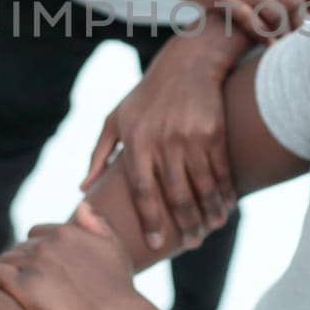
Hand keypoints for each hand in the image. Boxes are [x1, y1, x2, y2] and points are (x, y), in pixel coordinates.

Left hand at [0, 203, 142, 309]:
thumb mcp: (114, 246)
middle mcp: (48, 242)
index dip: (37, 252)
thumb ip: (98, 223)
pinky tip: (11, 297)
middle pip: (20, 247)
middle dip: (24, 265)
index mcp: (66, 230)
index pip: (35, 233)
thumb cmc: (119, 287)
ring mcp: (35, 263)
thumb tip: (81, 204)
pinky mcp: (25, 286)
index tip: (43, 272)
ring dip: (11, 274)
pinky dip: (0, 283)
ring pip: (7, 259)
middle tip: (32, 287)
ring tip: (19, 294)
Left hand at [83, 34, 237, 250]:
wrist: (187, 65)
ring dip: (209, 213)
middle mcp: (163, 142)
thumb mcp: (115, 119)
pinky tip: (226, 207)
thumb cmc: (145, 96)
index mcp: (136, 143)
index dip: (149, 220)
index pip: (142, 191)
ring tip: (210, 229)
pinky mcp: (213, 133)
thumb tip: (83, 189)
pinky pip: (220, 171)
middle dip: (186, 225)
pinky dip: (225, 193)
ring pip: (202, 187)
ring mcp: (190, 138)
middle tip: (192, 244)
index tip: (156, 243)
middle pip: (176, 195)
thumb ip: (98, 155)